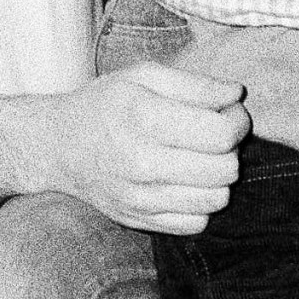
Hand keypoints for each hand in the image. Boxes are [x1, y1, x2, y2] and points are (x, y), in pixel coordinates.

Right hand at [36, 62, 248, 233]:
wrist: (60, 146)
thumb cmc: (106, 104)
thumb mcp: (143, 75)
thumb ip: (194, 83)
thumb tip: (236, 96)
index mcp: (144, 119)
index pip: (220, 134)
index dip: (238, 121)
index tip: (230, 112)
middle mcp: (142, 163)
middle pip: (225, 169)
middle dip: (232, 148)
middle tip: (216, 133)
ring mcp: (140, 198)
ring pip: (216, 200)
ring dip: (219, 177)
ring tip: (203, 157)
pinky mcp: (140, 221)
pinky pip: (197, 223)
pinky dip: (201, 202)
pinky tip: (187, 181)